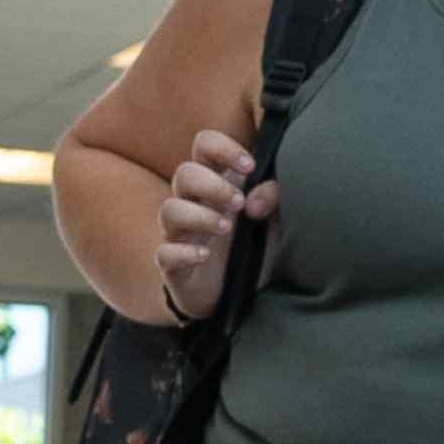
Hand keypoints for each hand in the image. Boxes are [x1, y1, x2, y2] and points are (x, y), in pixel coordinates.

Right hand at [150, 128, 272, 327]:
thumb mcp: (279, 221)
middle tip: (240, 203)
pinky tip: (205, 255)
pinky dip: (184, 253)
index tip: (249, 166)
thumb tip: (256, 198)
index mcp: (218, 183)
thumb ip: (276, 198)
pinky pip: (164, 253)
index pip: (204, 145)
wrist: (242, 298)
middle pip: (184, 173)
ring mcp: (181, 234)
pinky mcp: (174, 266)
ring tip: (227, 228)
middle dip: (212, 183)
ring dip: (200, 215)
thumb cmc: (256, 248)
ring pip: (170, 210)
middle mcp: (195, 204)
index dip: (221, 147)